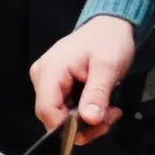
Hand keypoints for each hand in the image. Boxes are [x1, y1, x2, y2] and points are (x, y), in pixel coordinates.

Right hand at [29, 17, 136, 142]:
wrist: (110, 27)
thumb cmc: (108, 40)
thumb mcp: (108, 66)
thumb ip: (97, 94)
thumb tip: (89, 119)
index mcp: (51, 70)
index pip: (46, 111)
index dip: (67, 127)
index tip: (94, 126)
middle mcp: (43, 78)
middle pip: (54, 118)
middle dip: (84, 125)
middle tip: (110, 117)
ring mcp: (49, 84)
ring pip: (63, 118)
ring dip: (89, 121)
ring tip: (110, 110)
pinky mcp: (58, 88)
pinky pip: (68, 111)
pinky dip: (87, 114)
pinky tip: (103, 106)